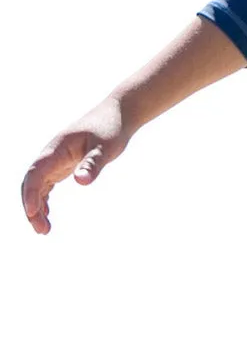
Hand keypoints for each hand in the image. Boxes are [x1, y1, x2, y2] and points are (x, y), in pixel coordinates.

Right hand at [22, 96, 133, 234]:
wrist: (117, 114)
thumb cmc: (111, 129)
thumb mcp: (106, 148)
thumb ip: (93, 164)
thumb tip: (81, 182)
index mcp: (56, 149)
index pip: (35, 174)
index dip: (30, 195)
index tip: (32, 214)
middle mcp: (51, 155)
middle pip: (31, 183)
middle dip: (31, 207)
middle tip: (42, 231)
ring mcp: (55, 159)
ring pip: (36, 185)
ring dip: (36, 206)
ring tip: (44, 230)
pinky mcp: (62, 164)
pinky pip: (46, 184)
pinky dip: (43, 200)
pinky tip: (47, 215)